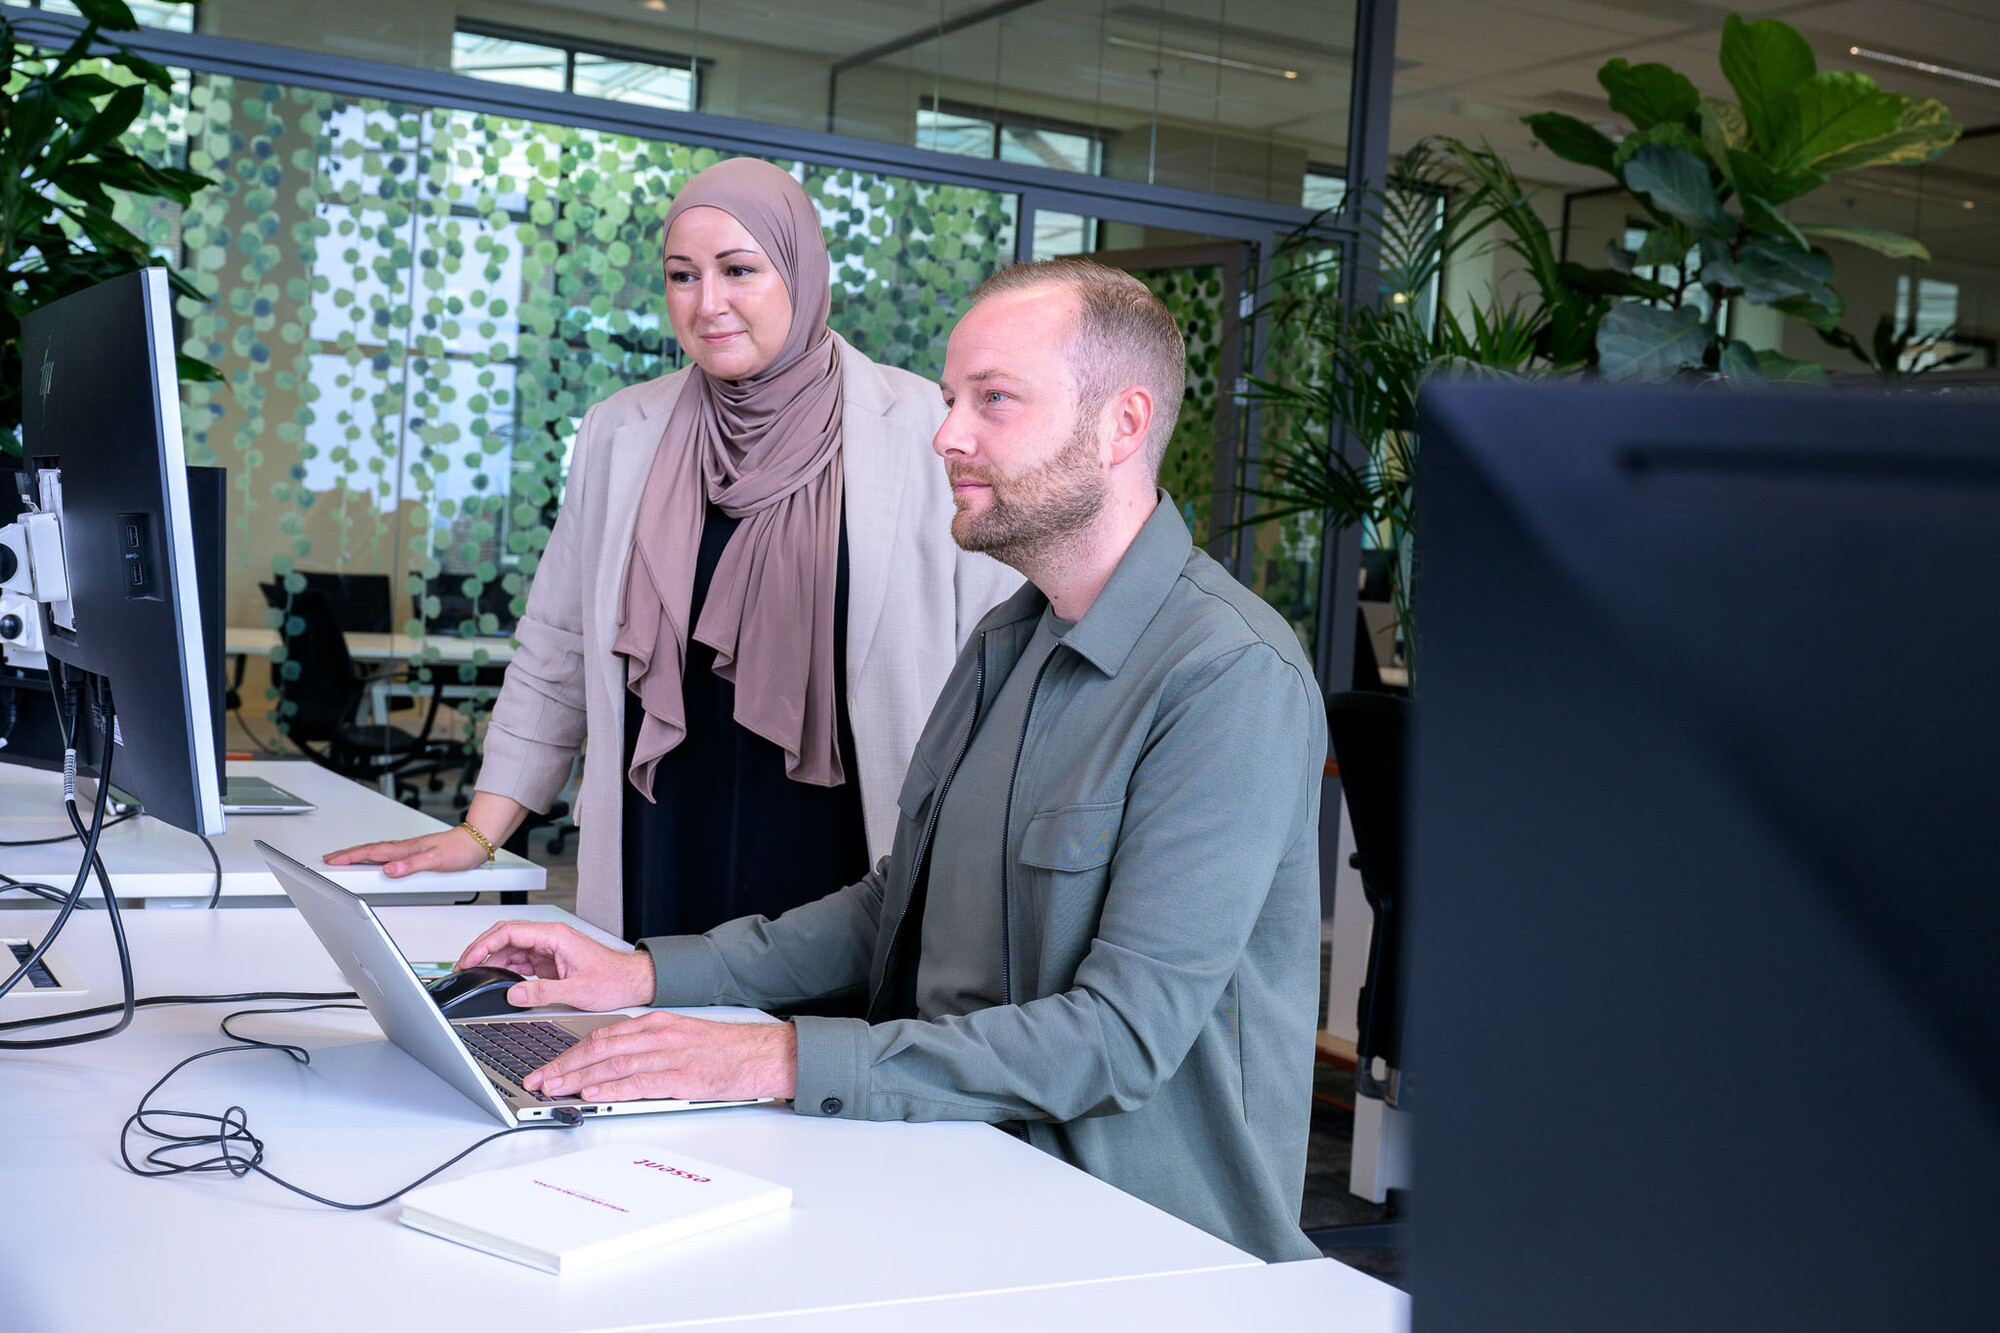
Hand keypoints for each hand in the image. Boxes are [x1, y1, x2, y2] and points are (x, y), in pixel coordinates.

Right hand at [323, 827, 486, 876]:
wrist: (476, 842)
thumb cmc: (460, 850)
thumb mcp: (436, 861)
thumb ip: (412, 866)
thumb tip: (389, 870)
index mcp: (405, 849)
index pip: (372, 853)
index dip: (350, 857)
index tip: (332, 861)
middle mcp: (405, 848)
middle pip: (369, 851)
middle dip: (347, 854)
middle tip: (329, 858)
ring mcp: (409, 850)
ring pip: (378, 852)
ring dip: (359, 855)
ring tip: (344, 859)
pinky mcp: (415, 853)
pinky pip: (388, 854)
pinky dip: (375, 857)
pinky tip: (374, 861)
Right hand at [456, 921, 655, 1012]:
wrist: (632, 981)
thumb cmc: (614, 980)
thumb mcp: (578, 990)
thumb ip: (544, 993)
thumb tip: (514, 994)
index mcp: (555, 936)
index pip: (510, 932)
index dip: (484, 944)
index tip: (469, 959)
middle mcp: (550, 938)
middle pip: (505, 937)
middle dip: (481, 950)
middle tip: (463, 968)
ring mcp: (549, 949)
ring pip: (510, 949)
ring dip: (491, 961)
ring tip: (474, 976)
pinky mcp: (549, 961)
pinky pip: (520, 961)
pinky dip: (504, 969)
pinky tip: (495, 980)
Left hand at [526, 1012, 797, 1102]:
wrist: (763, 1053)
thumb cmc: (726, 1050)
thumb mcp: (682, 1037)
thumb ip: (648, 1047)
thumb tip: (614, 1067)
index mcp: (656, 1023)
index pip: (601, 1036)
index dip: (570, 1052)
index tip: (549, 1066)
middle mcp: (657, 1034)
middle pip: (598, 1048)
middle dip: (563, 1066)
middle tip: (538, 1081)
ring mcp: (668, 1054)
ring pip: (611, 1065)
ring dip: (577, 1080)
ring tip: (553, 1091)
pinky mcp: (680, 1076)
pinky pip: (637, 1083)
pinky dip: (610, 1090)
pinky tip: (592, 1096)